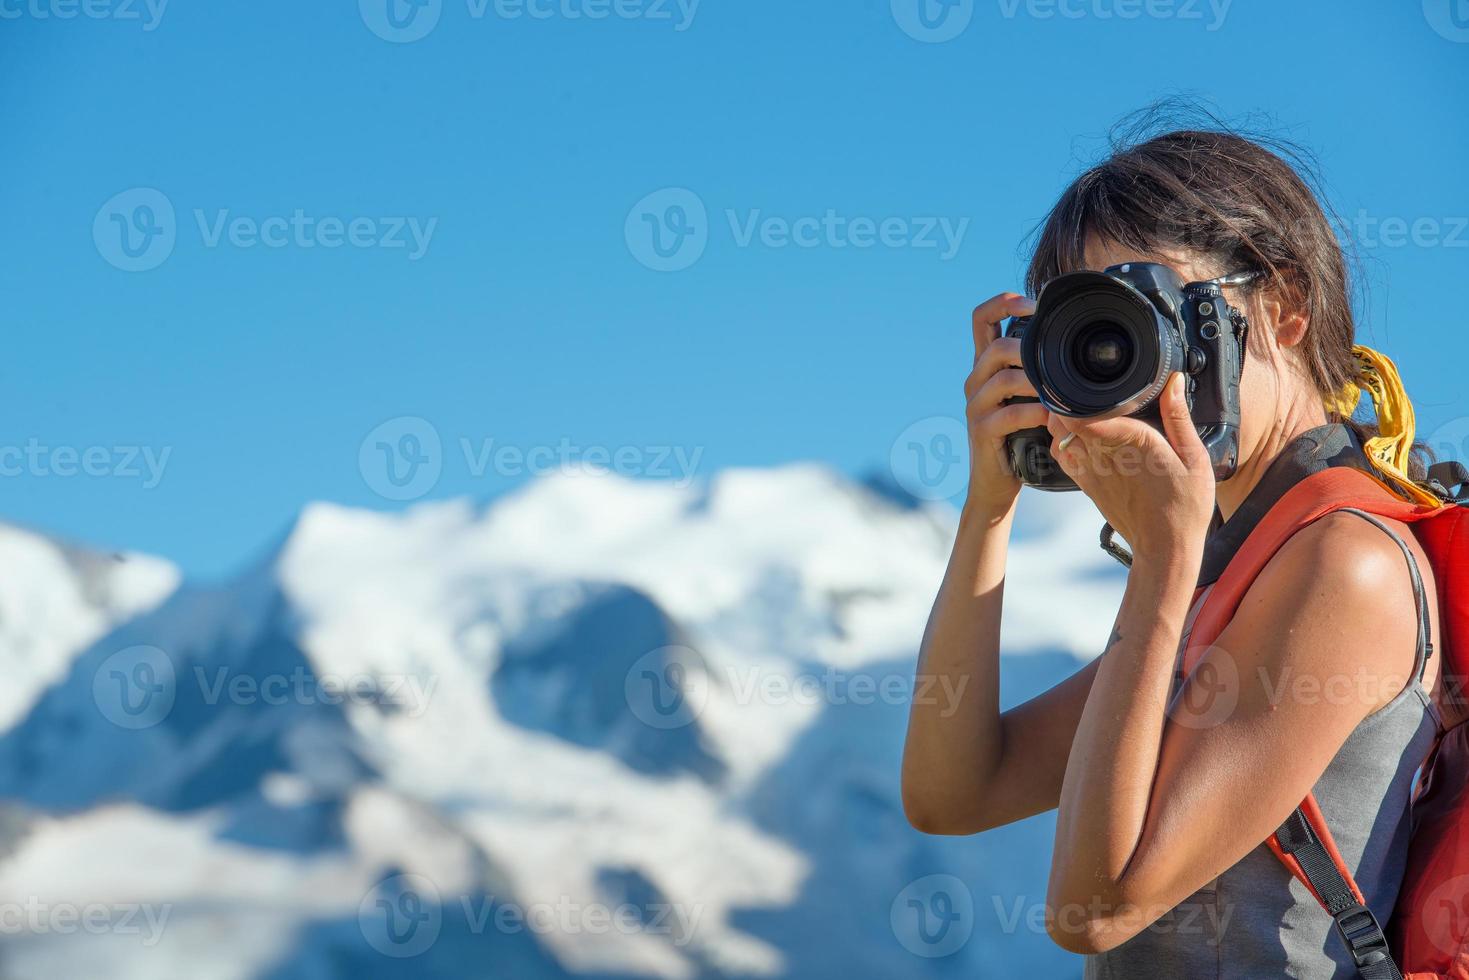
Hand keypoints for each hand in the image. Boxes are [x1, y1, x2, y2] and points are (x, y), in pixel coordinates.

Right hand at [963, 293, 1049, 515]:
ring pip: (1004, 379)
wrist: (997, 484)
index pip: (981, 318)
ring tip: (1061, 394)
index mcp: (985, 366)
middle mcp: (975, 381)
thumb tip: (1077, 346)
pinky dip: (1036, 413)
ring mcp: (975, 406)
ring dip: (1038, 384)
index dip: (1004, 303)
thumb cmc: (1020, 438)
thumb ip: (1039, 372)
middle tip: (1057, 364)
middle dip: (1030, 351)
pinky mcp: (981, 430)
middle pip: (995, 347)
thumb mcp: (1027, 397)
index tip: (1033, 306)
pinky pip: (1010, 414)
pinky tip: (1053, 418)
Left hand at [1045, 373, 1215, 562]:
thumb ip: (1179, 418)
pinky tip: (1075, 432)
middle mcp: (1104, 456)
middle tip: (1075, 383)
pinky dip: (1060, 440)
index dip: (1074, 394)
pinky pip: (1061, 456)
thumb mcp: (1194, 458)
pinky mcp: (1086, 484)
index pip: (1086, 414)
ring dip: (1061, 419)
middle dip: (1064, 399)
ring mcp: (1091, 471)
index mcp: (1132, 443)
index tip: (1075, 376)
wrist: (1165, 549)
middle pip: (1065, 420)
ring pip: (1058, 436)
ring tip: (1075, 404)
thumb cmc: (1186, 506)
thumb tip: (1174, 382)